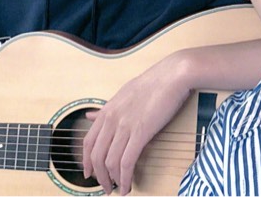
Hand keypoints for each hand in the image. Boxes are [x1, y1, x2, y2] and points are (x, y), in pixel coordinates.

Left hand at [82, 53, 191, 194]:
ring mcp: (125, 126)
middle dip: (99, 176)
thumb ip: (106, 108)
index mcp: (107, 110)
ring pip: (110, 161)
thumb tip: (90, 115)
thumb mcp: (123, 93)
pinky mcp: (141, 132)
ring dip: (112, 180)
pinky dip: (125, 178)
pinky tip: (128, 185)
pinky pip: (127, 162)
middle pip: (96, 155)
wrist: (173, 75)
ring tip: (118, 189)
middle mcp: (112, 119)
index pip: (88, 141)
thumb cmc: (154, 82)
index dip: (87, 161)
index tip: (89, 173)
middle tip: (105, 187)